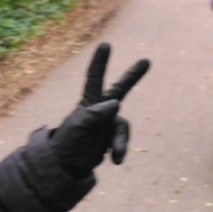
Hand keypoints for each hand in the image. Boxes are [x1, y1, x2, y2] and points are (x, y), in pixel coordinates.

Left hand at [50, 43, 149, 177]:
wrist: (66, 167)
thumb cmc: (67, 144)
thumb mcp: (77, 128)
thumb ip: (94, 114)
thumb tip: (117, 103)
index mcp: (88, 104)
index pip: (94, 79)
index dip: (99, 62)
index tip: (105, 45)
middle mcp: (100, 111)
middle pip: (120, 90)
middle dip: (132, 76)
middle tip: (146, 60)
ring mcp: (107, 124)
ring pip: (123, 126)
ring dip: (122, 141)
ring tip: (117, 156)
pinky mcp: (111, 138)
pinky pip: (122, 142)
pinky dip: (120, 150)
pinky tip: (115, 161)